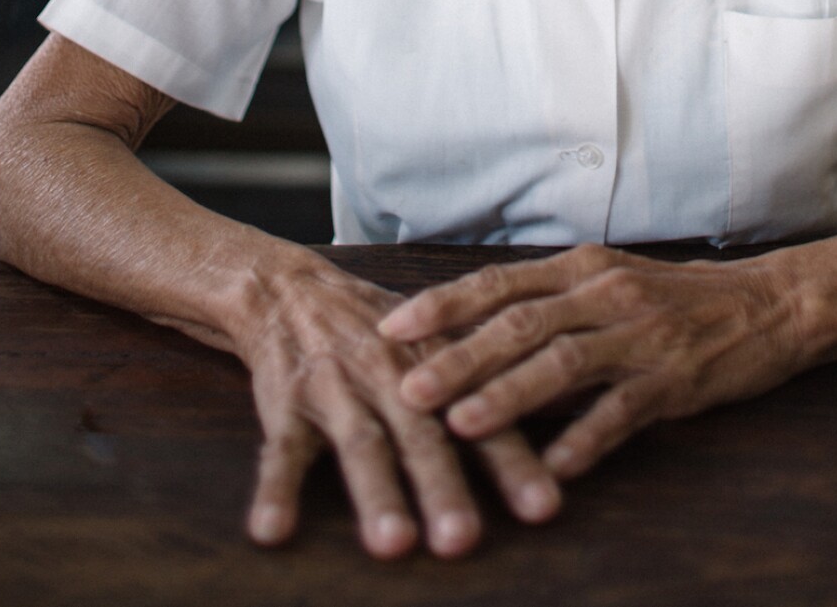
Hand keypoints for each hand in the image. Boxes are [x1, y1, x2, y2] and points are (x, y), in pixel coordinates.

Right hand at [234, 255, 562, 556]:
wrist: (291, 291)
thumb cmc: (380, 335)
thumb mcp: (435, 349)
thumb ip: (486, 389)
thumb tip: (566, 427)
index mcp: (437, 365)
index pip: (484, 417)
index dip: (513, 462)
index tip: (546, 508)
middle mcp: (392, 376)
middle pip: (424, 436)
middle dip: (445, 488)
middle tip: (466, 540)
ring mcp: (339, 389)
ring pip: (360, 444)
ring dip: (376, 494)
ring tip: (393, 544)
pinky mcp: (287, 403)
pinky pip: (280, 451)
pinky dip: (274, 491)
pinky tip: (271, 532)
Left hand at [378, 244, 806, 479]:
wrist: (769, 303)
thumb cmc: (677, 298)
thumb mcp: (610, 284)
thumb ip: (551, 303)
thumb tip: (477, 331)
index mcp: (582, 267)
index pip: (499, 281)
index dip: (443, 305)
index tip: (389, 326)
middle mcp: (605, 293)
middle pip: (519, 323)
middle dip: (458, 357)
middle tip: (407, 388)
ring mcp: (640, 335)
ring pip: (562, 363)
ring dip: (507, 396)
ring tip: (461, 426)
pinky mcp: (674, 378)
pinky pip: (622, 411)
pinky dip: (585, 438)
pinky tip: (553, 467)